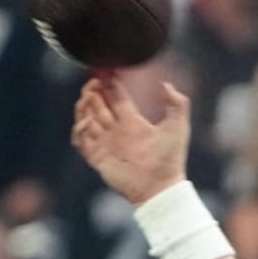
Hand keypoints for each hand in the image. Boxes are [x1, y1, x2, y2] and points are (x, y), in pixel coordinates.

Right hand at [71, 75, 188, 206]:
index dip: (109, 82)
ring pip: (86, 118)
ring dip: (84, 105)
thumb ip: (177, 104)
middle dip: (93, 90)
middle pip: (98, 104)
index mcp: (133, 122)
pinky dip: (79, 128)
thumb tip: (166, 84)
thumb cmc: (170, 160)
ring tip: (89, 97)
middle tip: (94, 82)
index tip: (104, 71)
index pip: (116, 96)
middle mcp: (117, 130)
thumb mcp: (178, 127)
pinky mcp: (97, 157)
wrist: (160, 188)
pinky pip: (81, 140)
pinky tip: (87, 121)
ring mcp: (106, 143)